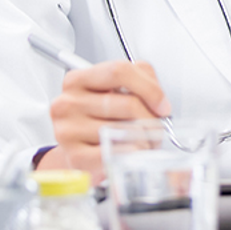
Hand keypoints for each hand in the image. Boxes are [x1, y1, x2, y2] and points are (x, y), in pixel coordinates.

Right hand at [38, 60, 170, 182]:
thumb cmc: (100, 121)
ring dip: (146, 139)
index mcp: (77, 80)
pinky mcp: (75, 157)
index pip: (119, 71)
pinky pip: (117, 153)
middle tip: (156, 128)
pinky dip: (133, 153)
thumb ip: (140, 78)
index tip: (162, 105)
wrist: (80, 154)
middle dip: (152, 119)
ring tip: (144, 141)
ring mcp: (69, 130)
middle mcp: (68, 103)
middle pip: (128, 103)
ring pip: (126, 130)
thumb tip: (158, 98)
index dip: (150, 88)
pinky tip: (132, 152)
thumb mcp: (116, 91)